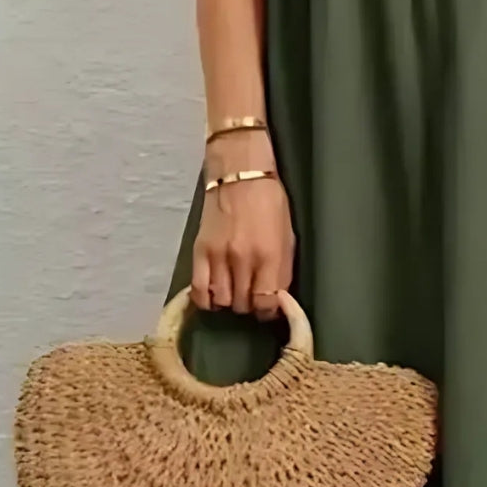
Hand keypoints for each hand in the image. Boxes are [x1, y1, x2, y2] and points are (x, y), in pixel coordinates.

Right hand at [191, 130, 294, 320]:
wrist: (240, 174)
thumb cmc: (270, 202)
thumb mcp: (288, 235)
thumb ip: (282, 269)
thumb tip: (277, 297)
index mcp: (269, 255)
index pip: (266, 303)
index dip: (267, 311)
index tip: (268, 308)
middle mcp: (243, 260)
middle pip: (243, 305)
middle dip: (250, 306)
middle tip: (252, 296)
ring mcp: (219, 256)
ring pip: (221, 301)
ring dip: (229, 302)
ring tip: (234, 292)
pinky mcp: (200, 252)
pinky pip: (199, 290)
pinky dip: (207, 299)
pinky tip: (214, 294)